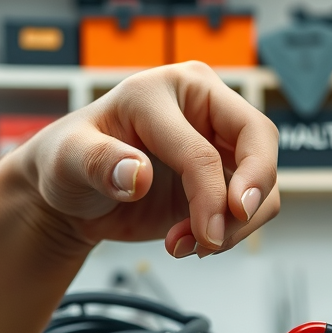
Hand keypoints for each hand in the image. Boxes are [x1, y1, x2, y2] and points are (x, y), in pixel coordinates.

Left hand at [15, 61, 280, 257]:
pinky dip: (230, 233)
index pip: (207, 144)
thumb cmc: (69, 161)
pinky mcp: (221, 178)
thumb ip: (100, 162)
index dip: (212, 193)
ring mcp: (217, 142)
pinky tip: (188, 242)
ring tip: (188, 244)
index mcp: (167, 88)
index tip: (205, 233)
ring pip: (263, 180)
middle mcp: (202, 106)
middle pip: (260, 141)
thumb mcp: (68, 157)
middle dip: (251, 195)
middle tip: (221, 235)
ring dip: (236, 225)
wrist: (72, 192)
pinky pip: (250, 206)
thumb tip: (137, 174)